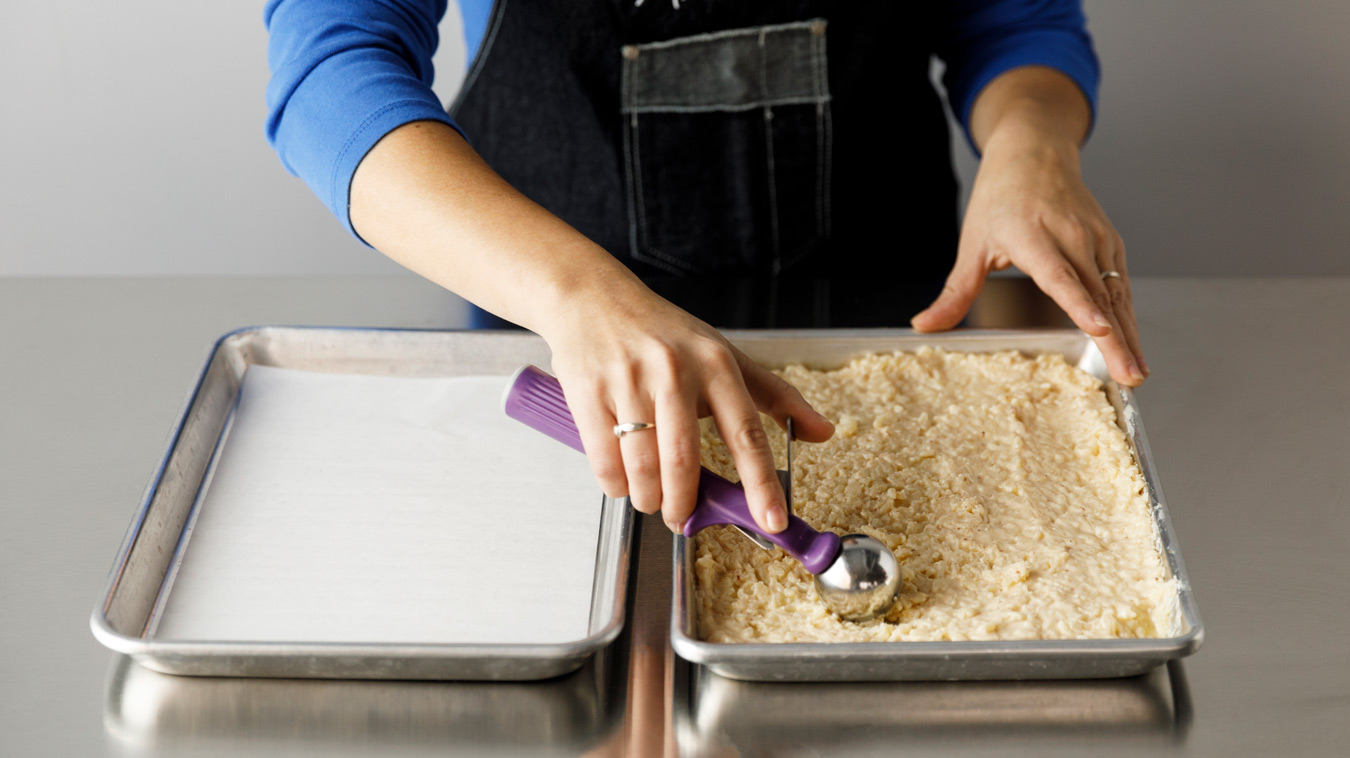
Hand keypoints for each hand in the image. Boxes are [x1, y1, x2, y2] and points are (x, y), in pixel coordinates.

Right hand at [541, 280, 833, 533]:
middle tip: (682, 517)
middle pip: (684, 462)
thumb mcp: (723, 354)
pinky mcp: (589, 393)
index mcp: (716, 364)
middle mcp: (675, 371)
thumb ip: (775, 396)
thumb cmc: (663, 332)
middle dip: (683, 505)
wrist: (593, 298)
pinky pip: (605, 462)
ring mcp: (629, 381)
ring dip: (647, 498)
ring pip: (642, 469)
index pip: (746, 433)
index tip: (773, 521)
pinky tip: (623, 478)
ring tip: (650, 496)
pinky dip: (616, 484)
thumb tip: (823, 432)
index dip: (762, 484)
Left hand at [912, 68, 1146, 386]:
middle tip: (1130, 377)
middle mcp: (1071, 237)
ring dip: (1130, 335)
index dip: (1080, 306)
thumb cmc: (999, 196)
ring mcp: (1096, 239)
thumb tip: (923, 326)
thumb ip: (955, 292)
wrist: (1034, 152)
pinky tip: (1132, 346)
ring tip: (1136, 374)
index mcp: (1032, 236)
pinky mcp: (1111, 244)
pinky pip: (1121, 286)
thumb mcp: (972, 243)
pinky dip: (1129, 317)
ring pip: (1116, 294)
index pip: (1061, 277)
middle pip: (1097, 295)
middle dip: (1116, 339)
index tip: (1099, 330)